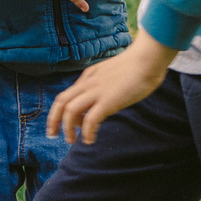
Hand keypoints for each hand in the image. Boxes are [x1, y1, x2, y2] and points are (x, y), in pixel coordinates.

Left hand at [47, 32, 175, 144]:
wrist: (148, 59)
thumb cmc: (137, 66)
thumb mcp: (113, 74)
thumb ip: (105, 84)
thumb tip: (107, 99)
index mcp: (88, 76)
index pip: (67, 95)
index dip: (62, 112)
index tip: (65, 124)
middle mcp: (88, 83)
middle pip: (61, 101)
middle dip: (53, 120)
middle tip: (52, 135)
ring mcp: (97, 91)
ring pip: (70, 110)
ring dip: (68, 128)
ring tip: (72, 140)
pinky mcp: (108, 100)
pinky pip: (90, 119)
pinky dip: (87, 132)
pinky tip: (90, 140)